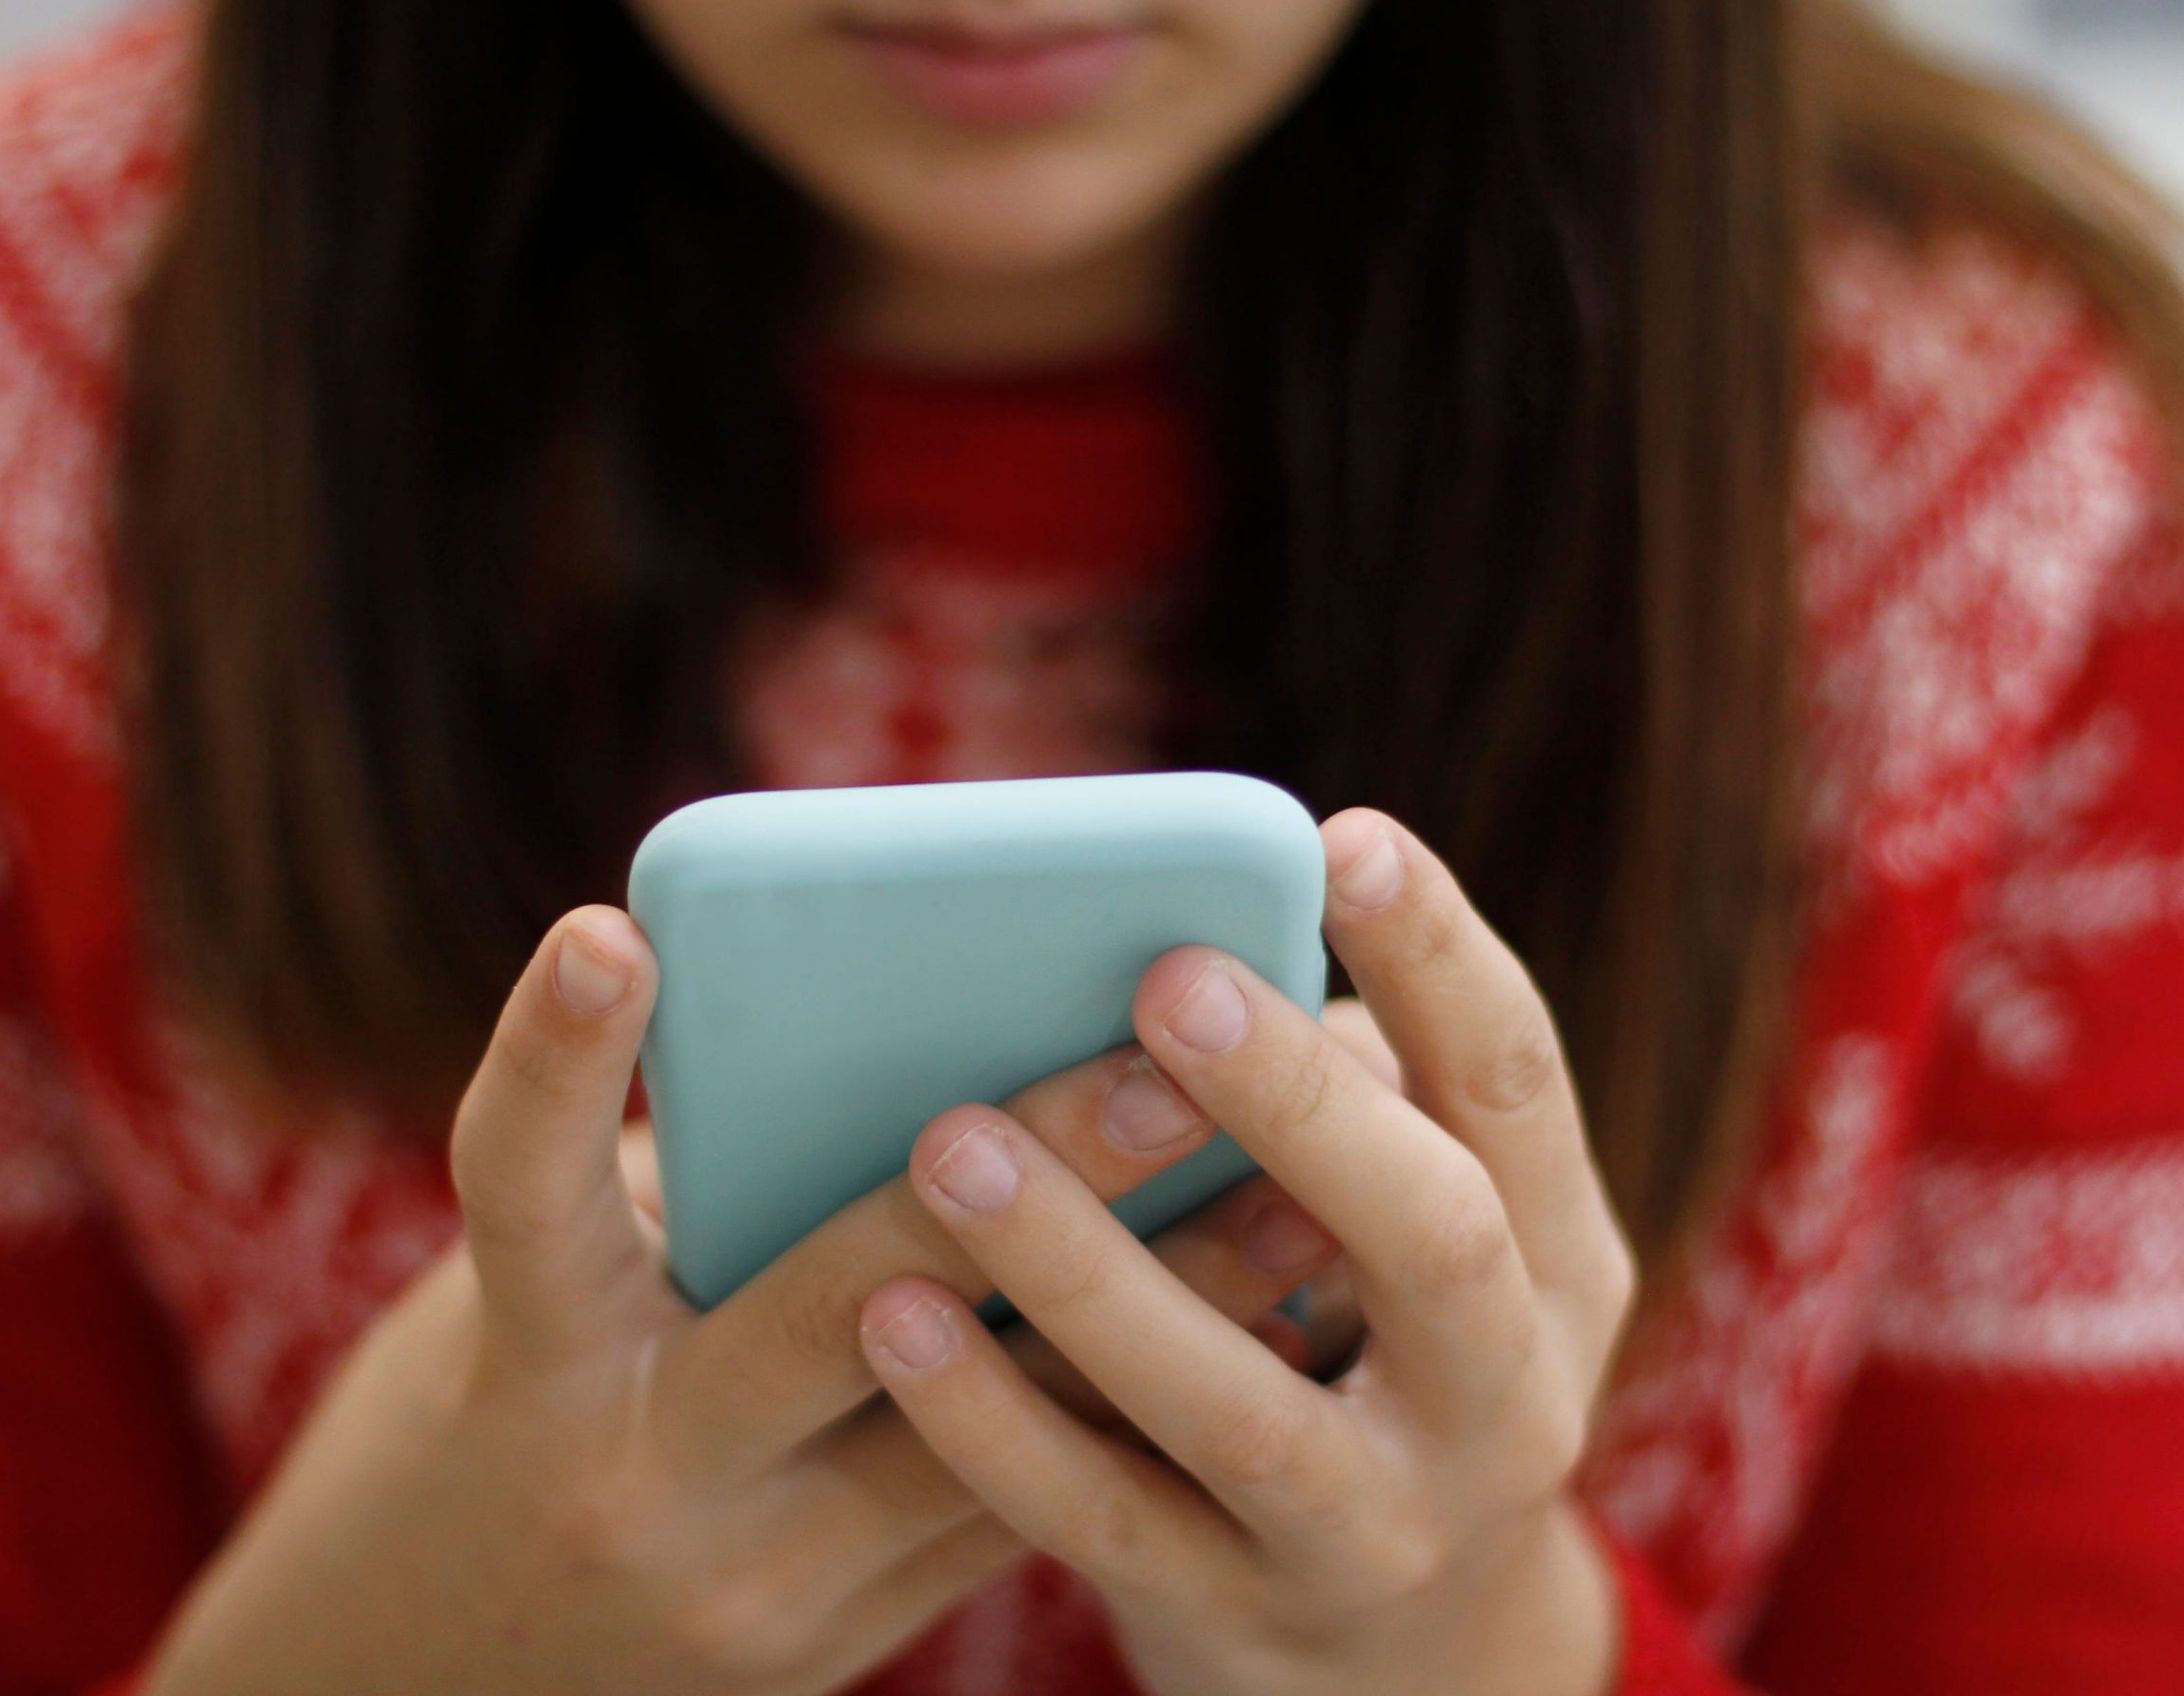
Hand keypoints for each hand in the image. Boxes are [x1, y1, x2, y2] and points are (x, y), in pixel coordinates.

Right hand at [143, 905, 1335, 1695]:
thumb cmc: (495, 1428)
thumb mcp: (535, 1307)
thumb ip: (693, 1193)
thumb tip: (912, 1046)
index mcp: (526, 1361)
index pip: (521, 1193)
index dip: (556, 1063)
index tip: (614, 931)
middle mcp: (639, 1477)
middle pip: (842, 1301)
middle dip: (1023, 1178)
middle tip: (1165, 1065)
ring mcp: (754, 1585)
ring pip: (985, 1429)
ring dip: (1154, 1305)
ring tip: (1306, 1198)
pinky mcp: (842, 1644)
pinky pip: (1007, 1509)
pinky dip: (1121, 1404)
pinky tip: (1258, 1328)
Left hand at [856, 811, 1636, 1695]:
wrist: (1411, 1658)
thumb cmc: (1376, 1354)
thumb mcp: (1415, 1242)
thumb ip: (1338, 1108)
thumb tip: (1172, 953)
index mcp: (1556, 1259)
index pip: (1517, 1082)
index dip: (1439, 957)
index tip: (1339, 837)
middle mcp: (1504, 1399)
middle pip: (1430, 1241)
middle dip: (1298, 1104)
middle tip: (1165, 978)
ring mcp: (1380, 1529)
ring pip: (1240, 1406)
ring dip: (1091, 1270)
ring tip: (952, 1144)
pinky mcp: (1243, 1613)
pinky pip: (1105, 1520)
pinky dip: (995, 1421)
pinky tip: (894, 1319)